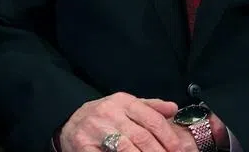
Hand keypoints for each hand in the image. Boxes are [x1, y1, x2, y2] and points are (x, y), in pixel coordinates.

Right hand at [59, 94, 196, 151]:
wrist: (69, 122)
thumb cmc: (103, 116)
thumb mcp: (125, 106)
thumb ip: (149, 107)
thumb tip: (174, 108)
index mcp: (122, 101)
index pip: (152, 119)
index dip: (169, 137)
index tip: (180, 151)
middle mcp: (109, 113)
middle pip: (142, 137)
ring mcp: (95, 130)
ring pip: (127, 149)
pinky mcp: (84, 146)